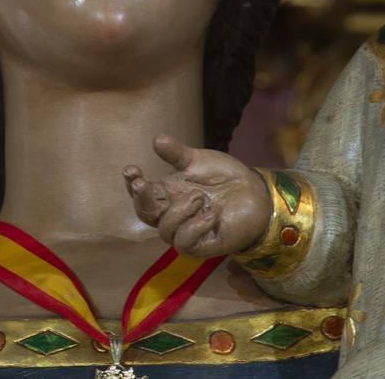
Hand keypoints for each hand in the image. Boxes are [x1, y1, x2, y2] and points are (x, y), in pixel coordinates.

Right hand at [123, 135, 271, 257]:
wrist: (253, 192)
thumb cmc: (223, 176)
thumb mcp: (198, 160)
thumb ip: (177, 153)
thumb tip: (156, 139)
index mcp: (167, 193)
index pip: (142, 194)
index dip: (132, 184)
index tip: (131, 170)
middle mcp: (173, 214)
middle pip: (146, 214)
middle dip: (142, 199)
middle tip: (143, 184)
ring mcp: (186, 231)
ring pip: (165, 231)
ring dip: (178, 212)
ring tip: (199, 197)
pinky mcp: (202, 245)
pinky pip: (185, 243)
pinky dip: (196, 227)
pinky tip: (211, 215)